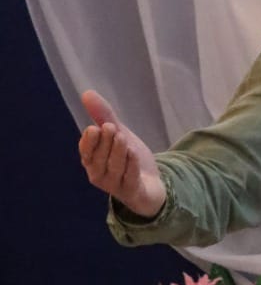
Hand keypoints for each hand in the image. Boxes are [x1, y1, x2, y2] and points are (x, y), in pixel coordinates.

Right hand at [78, 90, 165, 218]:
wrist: (150, 184)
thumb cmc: (127, 158)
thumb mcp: (118, 134)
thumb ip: (104, 116)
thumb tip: (86, 93)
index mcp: (92, 161)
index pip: (85, 152)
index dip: (88, 142)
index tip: (95, 128)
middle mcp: (99, 175)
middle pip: (99, 160)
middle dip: (105, 143)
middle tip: (111, 127)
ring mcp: (115, 186)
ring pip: (114, 168)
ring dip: (118, 152)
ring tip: (122, 137)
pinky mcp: (132, 192)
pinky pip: (130, 179)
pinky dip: (131, 166)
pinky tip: (134, 153)